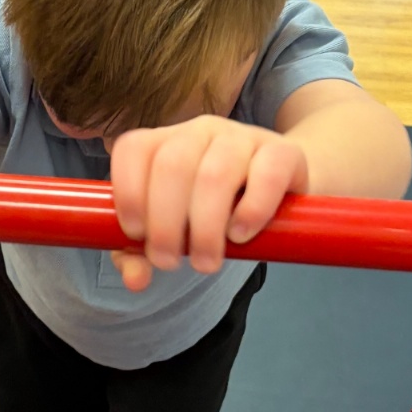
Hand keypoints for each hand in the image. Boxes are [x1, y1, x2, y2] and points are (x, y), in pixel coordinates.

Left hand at [108, 116, 308, 291]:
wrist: (281, 191)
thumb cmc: (216, 210)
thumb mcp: (176, 230)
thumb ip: (143, 253)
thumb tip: (135, 279)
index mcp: (165, 142)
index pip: (133, 150)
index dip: (128, 193)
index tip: (137, 235)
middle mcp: (200, 131)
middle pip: (173, 166)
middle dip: (165, 224)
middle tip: (169, 263)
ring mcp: (243, 137)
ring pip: (216, 173)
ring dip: (205, 227)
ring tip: (206, 262)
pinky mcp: (283, 152)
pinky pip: (267, 174)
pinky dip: (251, 210)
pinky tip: (240, 235)